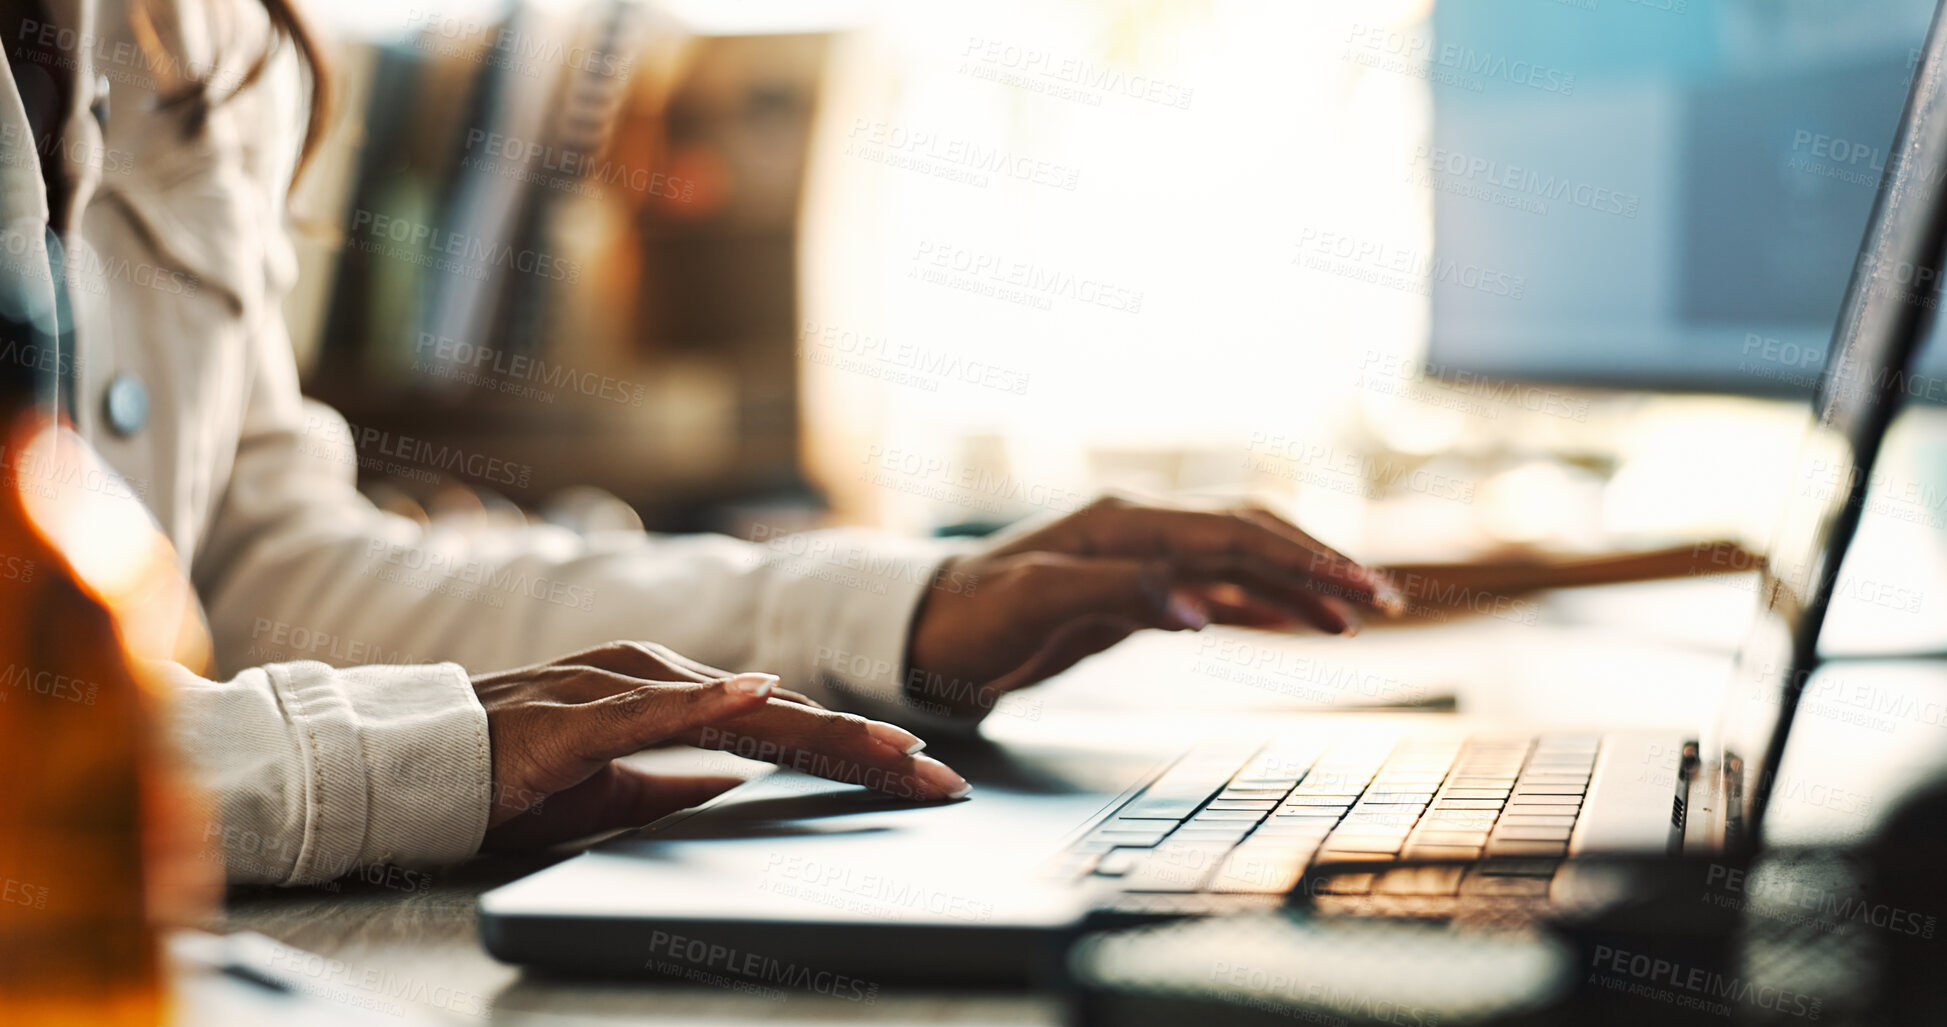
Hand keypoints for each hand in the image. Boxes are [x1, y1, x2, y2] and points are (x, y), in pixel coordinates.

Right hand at [472, 642, 970, 847]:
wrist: (414, 766)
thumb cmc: (510, 776)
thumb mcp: (611, 791)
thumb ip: (672, 782)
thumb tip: (733, 784)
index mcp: (673, 698)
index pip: (786, 726)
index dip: (859, 751)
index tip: (924, 778)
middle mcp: (660, 680)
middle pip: (785, 714)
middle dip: (868, 746)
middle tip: (940, 775)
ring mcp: (620, 688)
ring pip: (741, 707)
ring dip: (819, 726)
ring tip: (890, 747)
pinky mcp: (575, 714)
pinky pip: (652, 708)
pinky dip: (709, 701)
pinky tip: (758, 699)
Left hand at [906, 495, 1403, 719]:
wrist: (924, 633)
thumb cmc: (970, 617)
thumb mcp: (1035, 603)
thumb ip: (1119, 595)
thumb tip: (1200, 607)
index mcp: (1124, 523)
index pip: (1234, 535)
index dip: (1301, 558)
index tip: (1357, 586)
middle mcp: (1141, 529)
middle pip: (1251, 537)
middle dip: (1321, 564)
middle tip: (1385, 599)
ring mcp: (1141, 559)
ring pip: (1241, 564)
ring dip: (1300, 587)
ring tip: (1360, 616)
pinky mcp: (1135, 593)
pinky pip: (1215, 593)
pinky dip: (1262, 606)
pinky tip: (1299, 624)